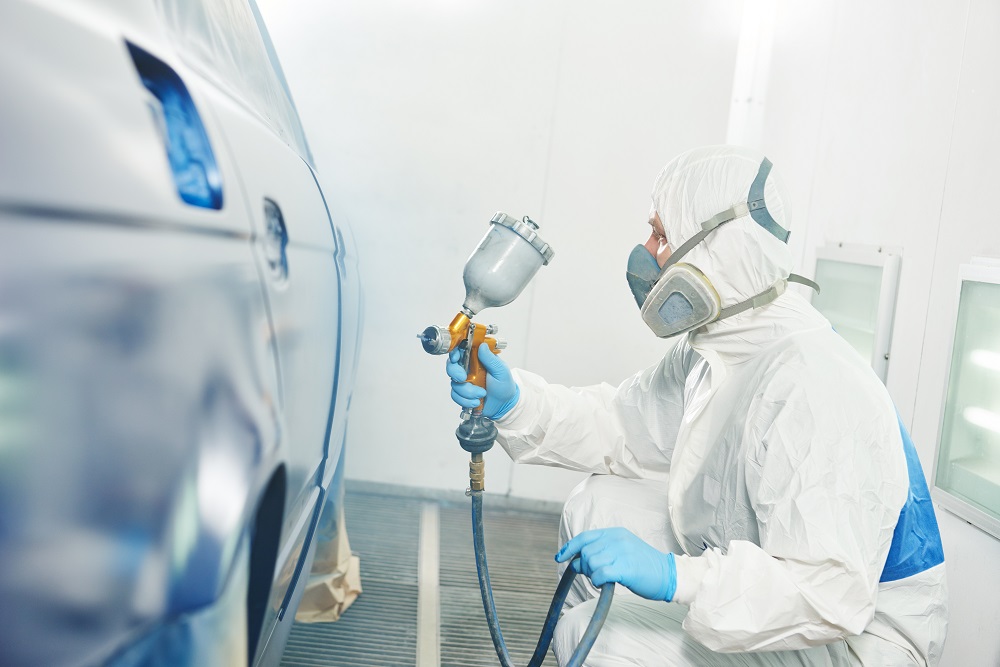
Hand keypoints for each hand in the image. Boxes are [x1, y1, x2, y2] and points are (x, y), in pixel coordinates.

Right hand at [446, 343, 519, 419]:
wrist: (504, 404)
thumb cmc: (504, 385)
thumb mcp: (501, 370)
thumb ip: (490, 359)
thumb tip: (482, 346)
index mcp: (477, 359)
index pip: (461, 351)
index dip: (455, 353)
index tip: (455, 358)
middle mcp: (468, 369)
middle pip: (451, 366)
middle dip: (455, 373)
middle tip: (463, 379)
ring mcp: (464, 382)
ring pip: (454, 384)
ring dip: (467, 391)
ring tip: (481, 393)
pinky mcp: (462, 394)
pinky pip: (456, 396)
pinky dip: (466, 400)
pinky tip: (476, 401)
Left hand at [556, 527, 676, 601]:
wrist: (669, 575)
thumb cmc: (644, 567)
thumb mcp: (621, 553)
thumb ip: (600, 554)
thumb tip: (576, 563)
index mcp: (616, 533)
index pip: (585, 537)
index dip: (570, 548)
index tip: (560, 557)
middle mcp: (617, 539)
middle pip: (586, 552)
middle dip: (585, 566)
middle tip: (595, 575)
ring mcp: (622, 552)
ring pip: (592, 563)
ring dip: (593, 574)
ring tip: (604, 579)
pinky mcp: (626, 568)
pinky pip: (601, 574)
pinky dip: (598, 581)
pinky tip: (606, 584)